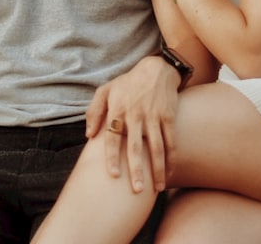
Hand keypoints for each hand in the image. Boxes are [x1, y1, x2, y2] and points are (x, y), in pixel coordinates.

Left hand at [85, 55, 181, 193]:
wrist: (156, 69)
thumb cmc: (128, 83)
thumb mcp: (106, 90)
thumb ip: (94, 111)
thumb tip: (89, 135)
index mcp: (118, 109)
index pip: (112, 136)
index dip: (112, 156)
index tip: (113, 175)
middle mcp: (136, 114)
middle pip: (136, 147)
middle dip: (137, 170)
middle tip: (137, 190)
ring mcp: (154, 116)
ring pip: (157, 148)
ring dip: (158, 169)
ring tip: (157, 188)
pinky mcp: (168, 117)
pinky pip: (171, 141)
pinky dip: (171, 158)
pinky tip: (169, 172)